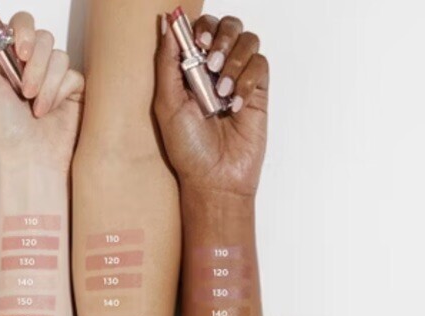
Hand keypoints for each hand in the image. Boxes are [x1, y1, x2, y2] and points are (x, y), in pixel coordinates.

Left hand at [0, 11, 83, 168]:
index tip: (18, 50)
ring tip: (35, 107)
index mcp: (11, 60)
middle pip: (42, 36)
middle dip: (34, 63)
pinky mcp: (73, 90)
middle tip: (24, 88)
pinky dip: (58, 93)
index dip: (22, 31)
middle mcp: (33, 65)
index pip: (21, 25)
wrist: (31, 156)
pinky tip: (50, 111)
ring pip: (58, 56)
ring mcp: (55, 77)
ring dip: (44, 83)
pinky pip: (72, 75)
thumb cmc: (7, 130)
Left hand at [155, 15, 268, 195]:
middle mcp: (214, 72)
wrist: (214, 179)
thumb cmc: (189, 150)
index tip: (198, 44)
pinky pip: (261, 66)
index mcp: (189, 71)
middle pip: (227, 26)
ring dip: (235, 61)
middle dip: (221, 37)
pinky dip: (248, 81)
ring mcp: (237, 81)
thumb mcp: (167, 104)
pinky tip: (236, 105)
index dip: (200, 28)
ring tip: (222, 92)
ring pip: (248, 40)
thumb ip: (167, 62)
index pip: (199, 30)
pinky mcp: (257, 94)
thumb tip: (167, 22)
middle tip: (212, 62)